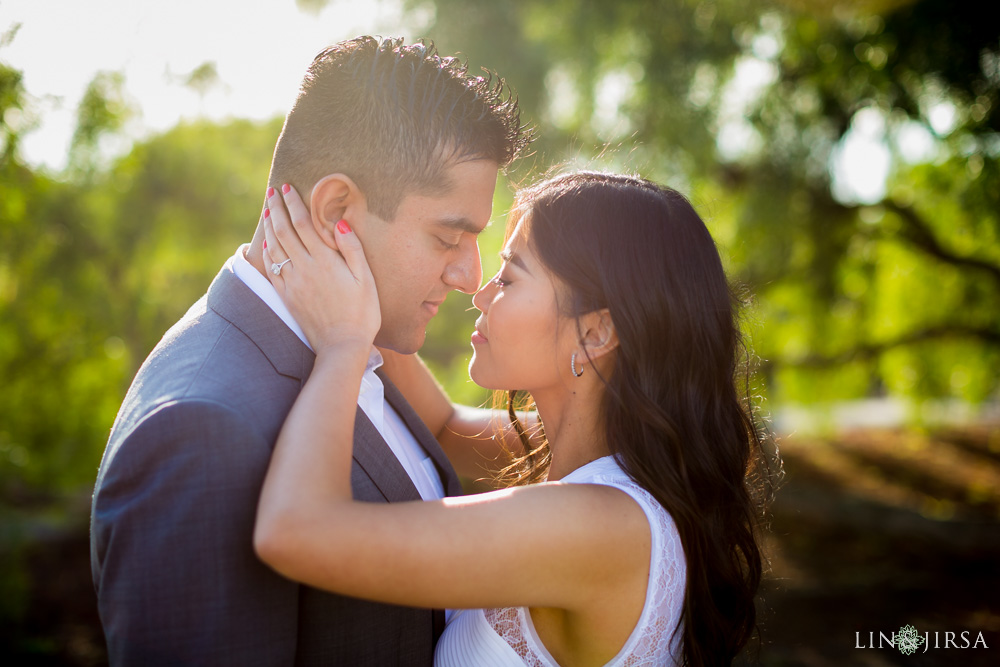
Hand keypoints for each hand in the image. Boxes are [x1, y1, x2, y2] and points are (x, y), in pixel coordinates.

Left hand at [262, 184, 379, 352]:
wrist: (342, 346)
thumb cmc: (362, 312)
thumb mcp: (366, 279)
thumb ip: (352, 249)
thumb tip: (340, 222)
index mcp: (325, 260)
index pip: (303, 223)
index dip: (293, 204)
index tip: (287, 188)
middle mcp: (304, 268)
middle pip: (284, 230)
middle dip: (276, 209)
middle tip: (272, 192)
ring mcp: (293, 282)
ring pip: (275, 247)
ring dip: (269, 226)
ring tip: (267, 211)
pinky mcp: (287, 296)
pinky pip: (272, 268)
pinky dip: (268, 252)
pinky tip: (267, 244)